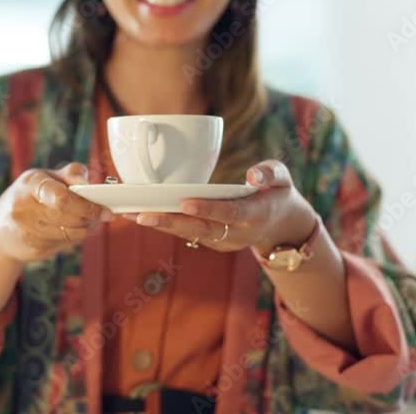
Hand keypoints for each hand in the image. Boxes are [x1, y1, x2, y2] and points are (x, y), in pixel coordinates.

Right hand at [0, 162, 110, 317]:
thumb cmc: (28, 198)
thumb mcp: (44, 178)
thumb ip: (69, 175)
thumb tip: (89, 182)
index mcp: (30, 183)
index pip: (60, 197)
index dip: (86, 204)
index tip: (104, 208)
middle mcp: (24, 206)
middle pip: (71, 216)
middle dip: (92, 215)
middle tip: (104, 214)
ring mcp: (26, 230)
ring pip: (71, 232)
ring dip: (87, 227)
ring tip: (90, 220)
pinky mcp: (33, 249)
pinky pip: (65, 243)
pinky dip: (74, 237)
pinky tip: (72, 229)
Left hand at [123, 159, 316, 253]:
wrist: (282, 226)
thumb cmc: (277, 193)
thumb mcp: (283, 178)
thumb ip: (270, 173)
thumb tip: (253, 174)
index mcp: (256, 216)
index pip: (230, 214)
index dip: (208, 209)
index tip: (185, 203)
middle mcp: (238, 234)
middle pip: (201, 229)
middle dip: (171, 222)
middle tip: (143, 214)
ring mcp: (224, 242)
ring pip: (189, 234)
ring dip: (161, 225)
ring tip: (131, 214)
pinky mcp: (212, 242)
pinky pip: (187, 234)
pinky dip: (165, 225)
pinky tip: (141, 215)